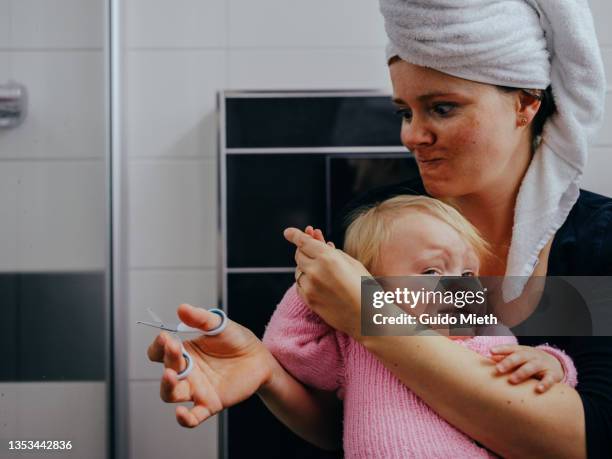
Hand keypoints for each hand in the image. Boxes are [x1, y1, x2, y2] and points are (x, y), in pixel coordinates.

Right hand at [147, 304, 275, 427]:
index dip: (158, 346)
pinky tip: (181, 413)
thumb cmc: (237, 341)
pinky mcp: (209, 403)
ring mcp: (196, 389)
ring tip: (171, 375)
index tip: (165, 337)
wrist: (259, 358)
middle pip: (165, 370)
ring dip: (167, 386)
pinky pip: (193, 417)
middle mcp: (186, 372)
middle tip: (174, 347)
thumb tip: (182, 308)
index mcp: (184, 352)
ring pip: (171, 394)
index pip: (159, 352)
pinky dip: (184, 419)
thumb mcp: (220, 325)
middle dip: (167, 359)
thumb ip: (201, 318)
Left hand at [284, 226, 370, 338]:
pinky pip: (300, 285)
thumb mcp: (353, 263)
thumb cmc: (365, 288)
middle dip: (304, 250)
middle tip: (312, 248)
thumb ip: (334, 252)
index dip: (295, 235)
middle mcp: (315, 272)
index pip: (304, 242)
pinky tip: (318, 281)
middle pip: (299, 255)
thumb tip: (322, 244)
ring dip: (305, 266)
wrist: (367, 318)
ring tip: (321, 268)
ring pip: (298, 271)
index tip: (288, 232)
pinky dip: (305, 280)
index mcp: (328, 258)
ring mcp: (310, 287)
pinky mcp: (308, 301)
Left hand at [490, 344, 564, 392]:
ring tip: (512, 380)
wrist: (555, 364)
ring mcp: (543, 364)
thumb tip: (487, 359)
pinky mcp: (553, 374)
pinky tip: (538, 390)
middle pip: (520, 356)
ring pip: (532, 366)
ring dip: (522, 373)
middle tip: (498, 369)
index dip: (501, 349)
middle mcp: (532, 356)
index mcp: (522, 351)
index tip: (491, 351)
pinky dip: (544, 384)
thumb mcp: (519, 357)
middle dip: (509, 362)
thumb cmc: (529, 362)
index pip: (511, 348)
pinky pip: (549, 379)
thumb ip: (505, 358)